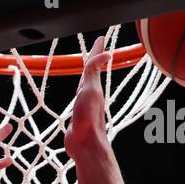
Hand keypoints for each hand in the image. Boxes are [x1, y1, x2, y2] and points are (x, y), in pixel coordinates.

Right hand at [64, 36, 110, 161]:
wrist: (85, 144)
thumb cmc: (88, 118)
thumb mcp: (90, 89)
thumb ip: (93, 71)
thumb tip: (106, 53)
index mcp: (93, 86)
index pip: (94, 64)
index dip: (97, 51)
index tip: (101, 39)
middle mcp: (90, 94)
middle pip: (90, 72)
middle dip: (93, 59)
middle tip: (96, 48)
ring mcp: (84, 106)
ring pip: (85, 85)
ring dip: (86, 75)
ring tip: (87, 68)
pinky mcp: (78, 117)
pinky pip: (78, 99)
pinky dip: (79, 92)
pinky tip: (79, 95)